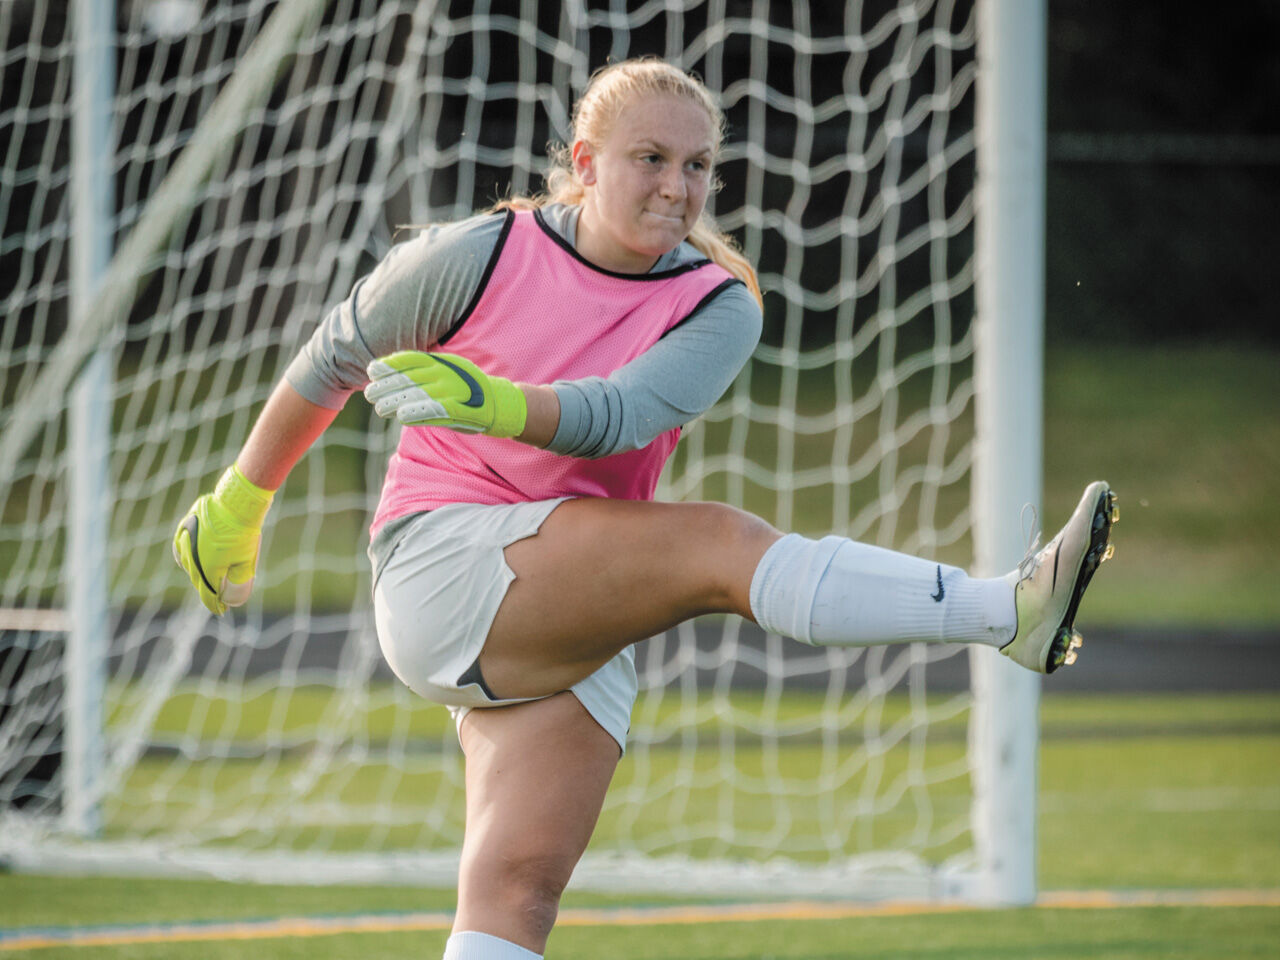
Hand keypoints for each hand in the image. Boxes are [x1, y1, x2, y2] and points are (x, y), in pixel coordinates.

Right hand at [172, 465, 273, 614]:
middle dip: (208, 591)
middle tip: (218, 598)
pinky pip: (181, 549)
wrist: (236, 503)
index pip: (207, 594)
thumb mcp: (247, 561)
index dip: (214, 604)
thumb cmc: (244, 533)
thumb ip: (239, 581)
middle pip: (198, 581)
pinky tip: (192, 562)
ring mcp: (185, 542)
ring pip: (188, 565)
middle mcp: (192, 558)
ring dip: (198, 574)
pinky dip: (186, 558)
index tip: (222, 610)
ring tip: (209, 580)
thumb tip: (232, 598)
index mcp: (206, 568)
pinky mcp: (184, 529)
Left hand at [363, 351, 527, 437]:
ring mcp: (450, 390)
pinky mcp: (457, 408)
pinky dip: (416, 412)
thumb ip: (425, 370)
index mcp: (441, 362)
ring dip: (395, 401)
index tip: (372, 370)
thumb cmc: (467, 389)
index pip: (410, 359)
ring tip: (380, 408)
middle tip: (369, 393)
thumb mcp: (448, 370)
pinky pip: (433, 409)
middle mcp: (444, 373)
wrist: (497, 403)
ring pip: (416, 394)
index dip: (390, 365)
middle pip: (408, 378)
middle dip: (386, 386)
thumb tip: (394, 371)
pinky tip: (401, 416)